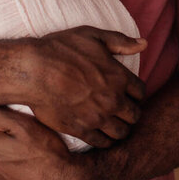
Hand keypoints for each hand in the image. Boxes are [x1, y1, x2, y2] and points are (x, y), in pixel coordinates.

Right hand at [21, 26, 145, 147]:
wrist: (34, 71)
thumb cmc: (61, 50)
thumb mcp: (93, 36)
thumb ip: (120, 42)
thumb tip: (144, 44)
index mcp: (119, 77)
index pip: (141, 93)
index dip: (135, 93)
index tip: (127, 94)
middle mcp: (113, 100)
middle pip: (135, 115)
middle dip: (130, 113)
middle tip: (121, 111)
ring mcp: (98, 117)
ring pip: (122, 133)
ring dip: (120, 129)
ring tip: (112, 124)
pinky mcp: (81, 130)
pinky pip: (102, 143)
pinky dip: (104, 141)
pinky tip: (99, 134)